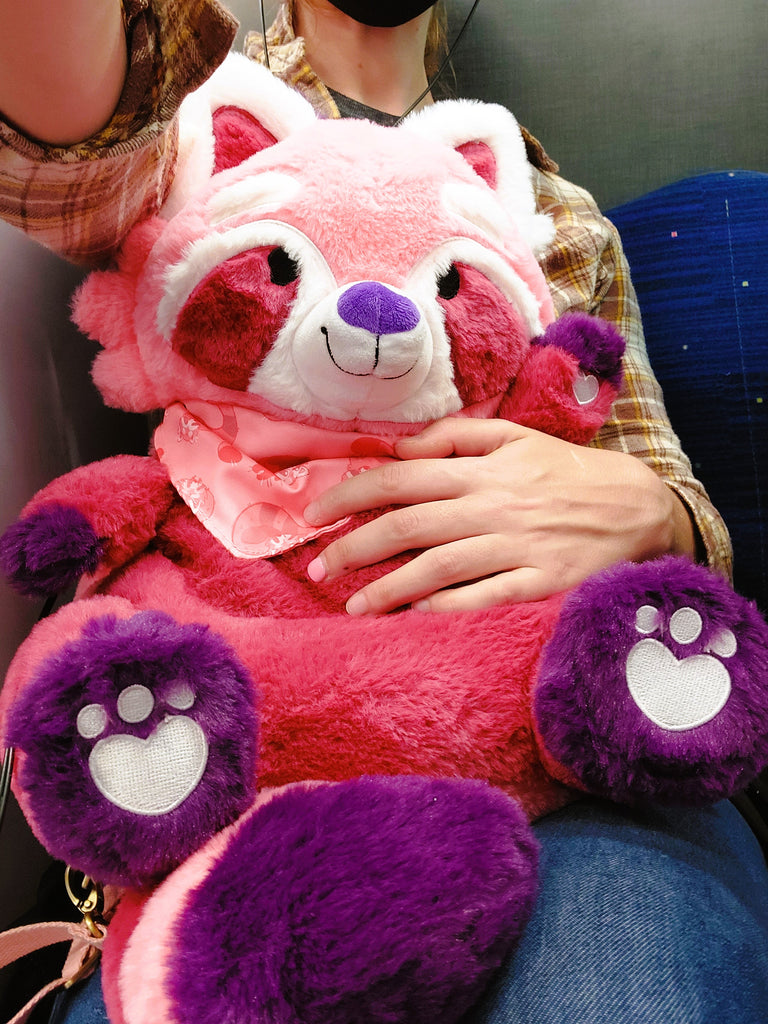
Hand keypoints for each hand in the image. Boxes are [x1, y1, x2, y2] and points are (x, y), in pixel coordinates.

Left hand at [304, 417, 695, 614]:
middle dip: (354, 548)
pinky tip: (414, 616)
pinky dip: (447, 608)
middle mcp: (493, 507)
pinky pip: (485, 599)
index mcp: (481, 470)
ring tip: (352, 606)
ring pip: (439, 567)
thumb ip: (455, 437)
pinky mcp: (541, 584)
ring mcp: (517, 548)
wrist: (637, 506)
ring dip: (388, 588)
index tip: (315, 516)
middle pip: (408, 526)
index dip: (350, 496)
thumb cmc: (565, 472)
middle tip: (318, 569)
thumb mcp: (515, 437)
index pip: (399, 479)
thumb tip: (399, 447)